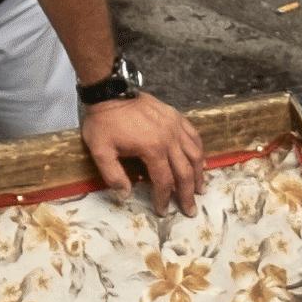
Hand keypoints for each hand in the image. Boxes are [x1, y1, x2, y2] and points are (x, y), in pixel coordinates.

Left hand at [84, 89, 212, 214]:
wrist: (109, 90)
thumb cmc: (104, 121)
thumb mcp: (100, 150)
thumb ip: (113, 175)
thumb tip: (125, 196)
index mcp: (152, 149)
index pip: (163, 181)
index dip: (163, 198)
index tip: (163, 211)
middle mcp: (169, 139)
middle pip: (185, 172)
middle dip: (187, 194)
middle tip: (190, 210)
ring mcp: (175, 126)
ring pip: (195, 155)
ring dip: (199, 175)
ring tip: (200, 189)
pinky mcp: (176, 117)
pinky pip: (194, 136)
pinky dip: (199, 151)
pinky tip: (200, 161)